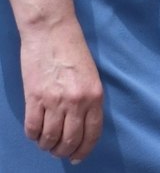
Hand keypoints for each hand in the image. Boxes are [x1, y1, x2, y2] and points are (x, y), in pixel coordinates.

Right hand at [18, 19, 103, 162]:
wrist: (52, 32)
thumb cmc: (73, 51)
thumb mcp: (91, 76)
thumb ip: (88, 100)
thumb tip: (81, 125)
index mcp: (95, 96)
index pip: (92, 132)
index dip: (85, 149)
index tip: (78, 157)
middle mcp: (77, 101)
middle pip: (70, 140)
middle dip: (64, 151)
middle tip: (59, 152)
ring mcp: (55, 100)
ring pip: (50, 137)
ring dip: (47, 145)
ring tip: (46, 143)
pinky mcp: (35, 98)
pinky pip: (33, 128)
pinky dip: (33, 136)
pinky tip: (35, 133)